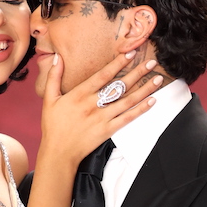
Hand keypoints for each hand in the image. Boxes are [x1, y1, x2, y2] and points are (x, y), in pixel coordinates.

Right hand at [37, 50, 162, 167]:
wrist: (58, 153)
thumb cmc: (53, 127)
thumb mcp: (49, 100)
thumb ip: (54, 77)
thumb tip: (57, 57)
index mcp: (79, 94)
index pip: (103, 75)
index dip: (118, 63)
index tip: (130, 53)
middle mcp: (93, 104)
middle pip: (120, 86)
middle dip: (137, 73)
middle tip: (151, 63)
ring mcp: (102, 118)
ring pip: (127, 101)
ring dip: (144, 89)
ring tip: (157, 79)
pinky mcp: (107, 130)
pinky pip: (127, 118)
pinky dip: (140, 110)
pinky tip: (151, 101)